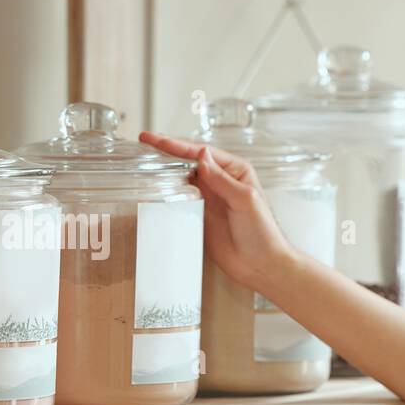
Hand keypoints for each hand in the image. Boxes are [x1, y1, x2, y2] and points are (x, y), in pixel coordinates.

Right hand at [139, 131, 292, 293]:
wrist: (260, 264)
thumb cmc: (262, 232)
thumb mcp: (245, 200)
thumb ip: (223, 179)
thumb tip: (202, 155)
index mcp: (235, 171)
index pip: (201, 153)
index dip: (177, 145)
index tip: (155, 140)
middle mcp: (221, 181)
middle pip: (189, 161)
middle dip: (166, 152)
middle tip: (143, 143)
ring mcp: (209, 197)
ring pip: (182, 177)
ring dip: (164, 169)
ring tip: (142, 160)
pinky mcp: (201, 215)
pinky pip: (180, 199)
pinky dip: (167, 192)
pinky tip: (154, 187)